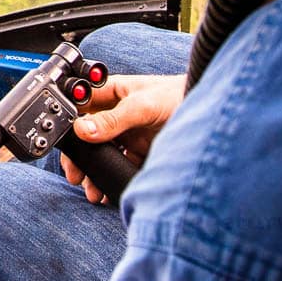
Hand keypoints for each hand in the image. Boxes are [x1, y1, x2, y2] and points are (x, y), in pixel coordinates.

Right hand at [61, 74, 184, 203]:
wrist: (217, 117)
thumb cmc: (179, 95)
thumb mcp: (143, 105)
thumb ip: (114, 119)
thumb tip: (84, 130)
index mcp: (112, 93)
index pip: (81, 106)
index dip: (70, 124)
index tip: (64, 144)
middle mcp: (116, 113)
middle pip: (88, 135)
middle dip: (79, 155)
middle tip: (75, 173)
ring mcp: (127, 133)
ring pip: (102, 153)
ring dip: (94, 170)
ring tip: (90, 187)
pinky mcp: (139, 151)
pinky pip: (119, 165)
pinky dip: (111, 177)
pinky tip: (107, 188)